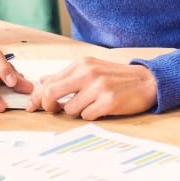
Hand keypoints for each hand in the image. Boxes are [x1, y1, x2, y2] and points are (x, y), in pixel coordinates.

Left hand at [25, 57, 156, 119]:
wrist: (147, 81)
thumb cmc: (117, 77)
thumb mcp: (91, 68)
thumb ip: (67, 75)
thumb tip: (43, 80)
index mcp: (82, 64)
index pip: (50, 82)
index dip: (38, 97)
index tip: (33, 107)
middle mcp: (88, 73)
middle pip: (52, 93)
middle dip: (48, 106)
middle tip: (55, 110)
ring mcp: (99, 87)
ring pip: (70, 109)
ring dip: (76, 112)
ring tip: (89, 106)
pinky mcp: (109, 101)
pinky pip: (87, 116)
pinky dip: (90, 116)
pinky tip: (100, 109)